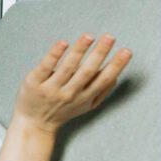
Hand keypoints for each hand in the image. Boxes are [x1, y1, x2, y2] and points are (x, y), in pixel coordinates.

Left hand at [13, 33, 131, 134]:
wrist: (34, 124)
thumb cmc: (62, 110)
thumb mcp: (85, 106)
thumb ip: (101, 92)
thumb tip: (116, 75)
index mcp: (84, 97)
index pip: (103, 80)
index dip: (116, 66)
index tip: (126, 51)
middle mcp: (68, 94)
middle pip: (87, 72)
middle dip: (99, 54)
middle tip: (109, 37)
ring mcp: (50, 89)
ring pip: (67, 68)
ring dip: (79, 50)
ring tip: (89, 36)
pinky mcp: (33, 83)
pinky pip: (45, 67)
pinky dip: (54, 55)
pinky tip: (63, 43)